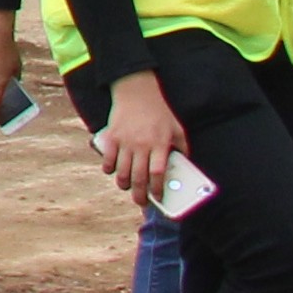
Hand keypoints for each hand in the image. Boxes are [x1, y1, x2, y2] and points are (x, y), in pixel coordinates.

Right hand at [97, 69, 182, 203]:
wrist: (136, 91)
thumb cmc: (159, 111)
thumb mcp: (177, 128)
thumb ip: (182, 146)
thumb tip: (184, 163)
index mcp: (160, 145)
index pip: (158, 174)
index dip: (158, 190)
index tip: (159, 198)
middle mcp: (142, 145)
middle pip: (139, 178)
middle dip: (140, 195)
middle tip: (141, 202)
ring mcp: (125, 142)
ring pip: (122, 172)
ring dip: (124, 184)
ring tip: (127, 188)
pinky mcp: (111, 137)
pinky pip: (108, 159)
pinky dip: (108, 168)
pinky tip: (112, 171)